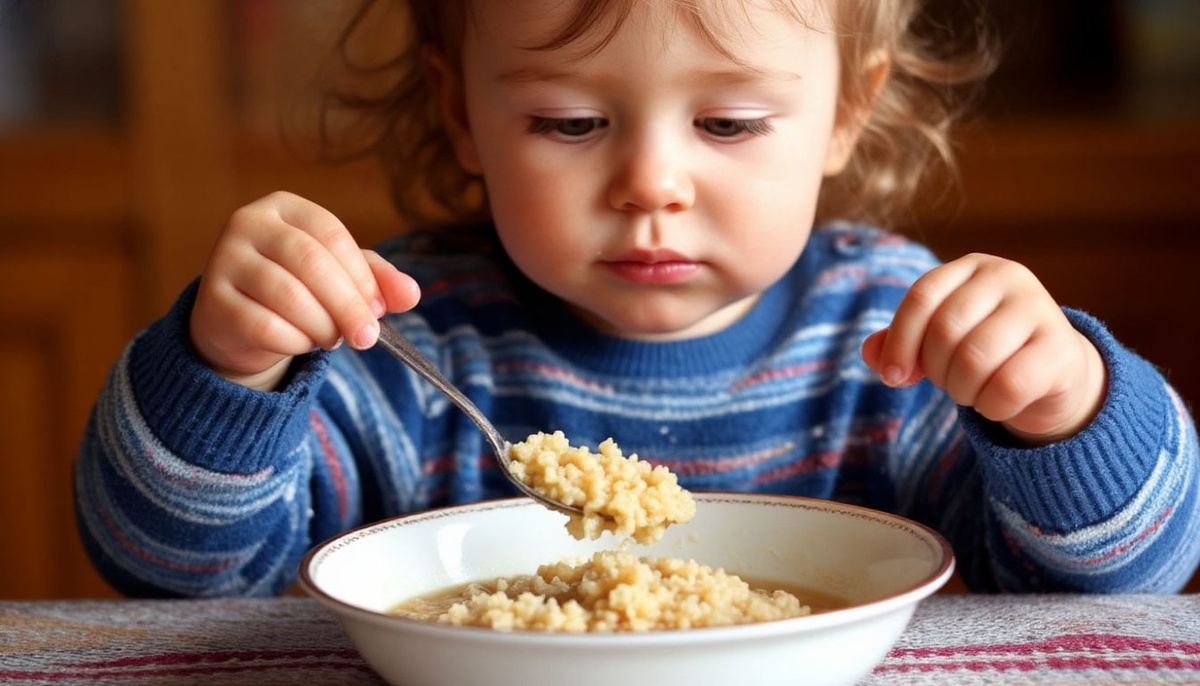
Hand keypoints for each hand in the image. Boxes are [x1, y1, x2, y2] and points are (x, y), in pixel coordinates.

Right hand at [190, 191, 420, 390]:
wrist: (238, 323)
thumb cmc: (297, 289)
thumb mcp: (340, 277)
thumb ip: (377, 280)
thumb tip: (410, 294)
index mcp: (284, 207)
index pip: (330, 233)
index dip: (361, 275)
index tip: (379, 309)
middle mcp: (248, 223)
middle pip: (310, 262)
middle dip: (348, 305)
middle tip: (367, 336)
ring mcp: (224, 259)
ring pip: (288, 295)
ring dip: (322, 325)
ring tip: (332, 338)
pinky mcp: (212, 300)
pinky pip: (264, 325)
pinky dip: (295, 341)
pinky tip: (302, 343)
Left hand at [861, 253, 1106, 443]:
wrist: (1054, 373)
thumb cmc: (984, 350)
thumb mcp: (938, 341)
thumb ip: (900, 343)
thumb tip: (871, 352)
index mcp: (971, 267)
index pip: (921, 297)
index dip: (899, 342)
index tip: (893, 377)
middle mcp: (1008, 276)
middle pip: (945, 331)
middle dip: (936, 371)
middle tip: (948, 383)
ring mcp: (1040, 308)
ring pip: (975, 360)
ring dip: (962, 391)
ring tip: (972, 391)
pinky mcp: (1062, 348)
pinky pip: (1008, 386)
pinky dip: (991, 407)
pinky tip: (997, 404)